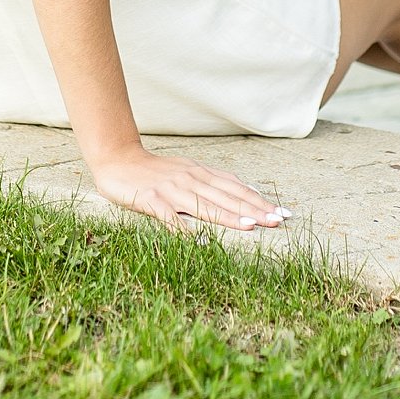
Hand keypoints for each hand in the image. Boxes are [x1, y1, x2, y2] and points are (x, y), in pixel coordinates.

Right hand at [89, 148, 291, 232]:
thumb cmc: (155, 172)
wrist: (118, 159)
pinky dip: (181, 227)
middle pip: (227, 197)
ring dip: (229, 217)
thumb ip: (210, 185)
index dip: (259, 201)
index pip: (236, 189)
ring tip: (252, 227)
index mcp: (201, 174)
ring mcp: (171, 189)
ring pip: (205, 205)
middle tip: (278, 221)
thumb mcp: (187, 174)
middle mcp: (190, 179)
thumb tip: (241, 197)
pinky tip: (195, 238)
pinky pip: (168, 216)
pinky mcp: (151, 199)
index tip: (282, 213)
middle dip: (254, 210)